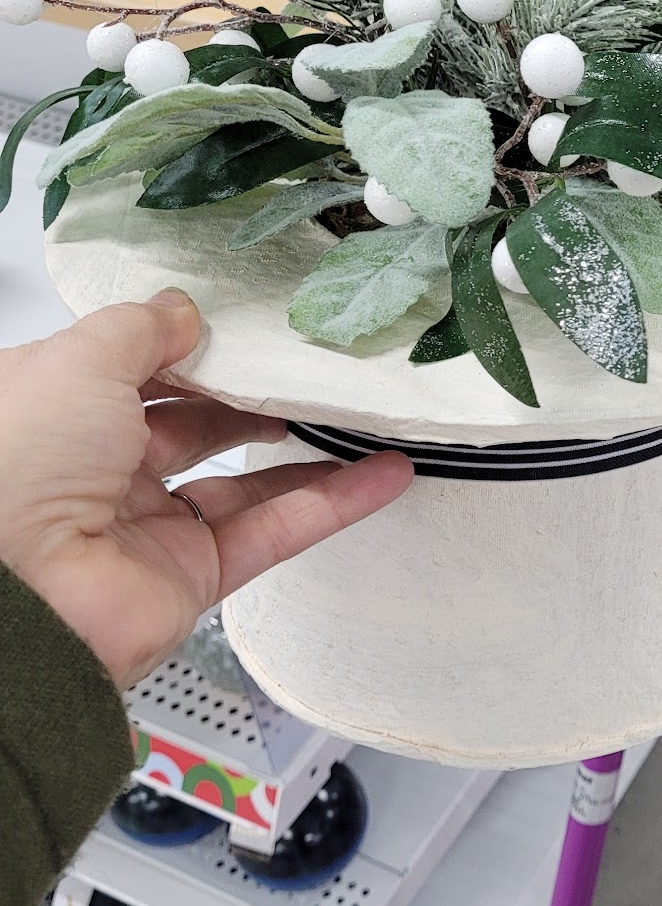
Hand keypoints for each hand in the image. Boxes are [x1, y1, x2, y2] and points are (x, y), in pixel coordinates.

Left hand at [0, 291, 412, 686]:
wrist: (19, 594)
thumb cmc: (18, 466)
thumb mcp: (77, 362)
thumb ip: (140, 328)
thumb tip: (183, 310)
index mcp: (55, 414)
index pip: (131, 371)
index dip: (186, 347)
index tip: (243, 326)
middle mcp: (97, 470)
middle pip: (195, 423)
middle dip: (253, 395)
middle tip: (309, 367)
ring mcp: (146, 526)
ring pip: (244, 479)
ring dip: (307, 450)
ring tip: (357, 414)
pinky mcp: (192, 575)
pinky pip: (273, 531)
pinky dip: (332, 504)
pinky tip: (380, 475)